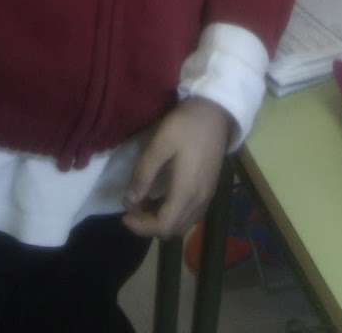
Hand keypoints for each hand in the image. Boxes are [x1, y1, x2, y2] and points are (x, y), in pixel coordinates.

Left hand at [122, 98, 231, 238]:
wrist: (217, 112)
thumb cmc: (187, 125)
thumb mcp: (160, 144)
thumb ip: (143, 174)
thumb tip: (129, 201)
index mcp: (186, 192)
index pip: (162, 226)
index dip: (141, 226)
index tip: (124, 214)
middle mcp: (199, 201)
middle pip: (172, 229)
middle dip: (148, 224)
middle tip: (132, 206)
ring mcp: (207, 196)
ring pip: (182, 224)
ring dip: (161, 220)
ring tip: (145, 202)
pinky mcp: (210, 189)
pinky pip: (190, 215)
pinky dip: (173, 214)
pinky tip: (163, 197)